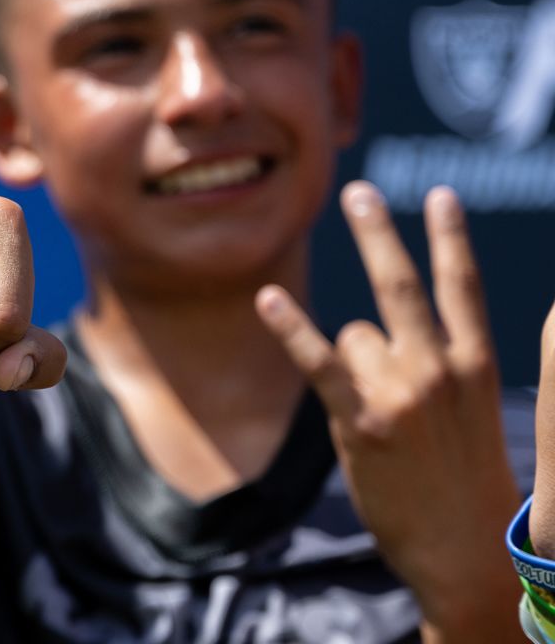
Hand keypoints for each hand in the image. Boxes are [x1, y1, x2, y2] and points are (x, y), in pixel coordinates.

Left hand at [256, 182, 518, 635]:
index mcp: (476, 366)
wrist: (467, 551)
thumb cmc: (465, 484)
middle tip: (356, 193)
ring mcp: (401, 393)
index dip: (451, 239)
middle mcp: (441, 369)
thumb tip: (366, 329)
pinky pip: (319, 360)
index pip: (464, 288)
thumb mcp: (470, 416)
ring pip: (354, 335)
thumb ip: (435, 366)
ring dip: (352, 361)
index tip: (441, 197)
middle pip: (401, 284)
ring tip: (381, 415)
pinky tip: (268, 298)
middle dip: (377, 234)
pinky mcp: (361, 420)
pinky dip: (292, 328)